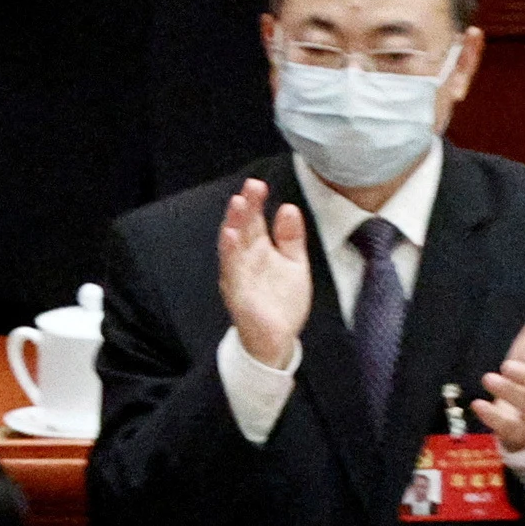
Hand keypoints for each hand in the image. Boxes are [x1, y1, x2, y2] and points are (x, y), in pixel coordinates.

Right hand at [212, 178, 309, 368]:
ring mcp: (239, 278)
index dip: (255, 203)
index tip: (257, 184)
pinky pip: (233, 272)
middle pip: (242, 230)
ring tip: (238, 205)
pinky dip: (230, 254)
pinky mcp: (239, 295)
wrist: (277, 341)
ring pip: (233, 248)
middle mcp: (244, 262)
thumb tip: (288, 208)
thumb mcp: (294, 264)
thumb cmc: (281, 302)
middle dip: (244, 208)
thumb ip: (291, 238)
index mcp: (258, 252)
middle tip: (250, 187)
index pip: (254, 222)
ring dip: (233, 225)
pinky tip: (230, 237)